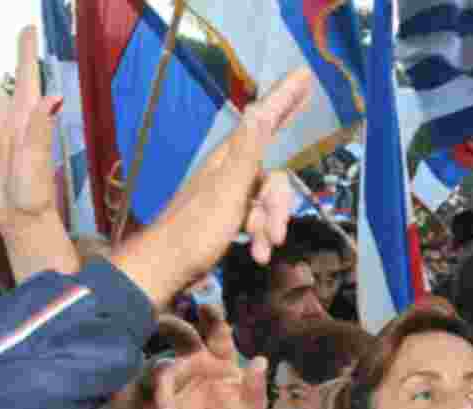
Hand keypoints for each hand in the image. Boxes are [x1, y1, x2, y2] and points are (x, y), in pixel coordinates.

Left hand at [135, 69, 310, 302]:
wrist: (167, 269)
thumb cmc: (195, 231)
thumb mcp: (227, 191)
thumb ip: (247, 153)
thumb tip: (259, 108)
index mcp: (229, 158)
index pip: (265, 120)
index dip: (285, 99)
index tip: (304, 76)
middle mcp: (231, 171)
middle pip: (274, 177)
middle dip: (279, 207)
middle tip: (276, 235)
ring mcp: (230, 195)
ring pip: (268, 203)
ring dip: (269, 227)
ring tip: (263, 249)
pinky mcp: (230, 217)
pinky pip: (257, 220)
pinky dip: (259, 237)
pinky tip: (256, 254)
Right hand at [150, 305, 268, 408]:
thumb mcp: (254, 404)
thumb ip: (256, 384)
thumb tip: (261, 361)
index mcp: (221, 356)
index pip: (216, 332)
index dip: (211, 318)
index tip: (206, 307)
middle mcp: (196, 360)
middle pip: (182, 338)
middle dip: (173, 327)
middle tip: (163, 321)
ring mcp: (179, 377)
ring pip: (164, 369)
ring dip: (163, 382)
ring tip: (170, 404)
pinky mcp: (168, 397)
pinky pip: (160, 396)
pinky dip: (163, 405)